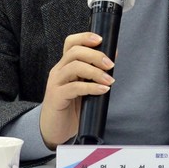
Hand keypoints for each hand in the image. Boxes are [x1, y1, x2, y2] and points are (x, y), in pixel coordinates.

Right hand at [39, 32, 114, 148]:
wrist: (56, 130)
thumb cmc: (72, 107)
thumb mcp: (85, 86)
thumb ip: (95, 73)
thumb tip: (113, 55)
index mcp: (65, 65)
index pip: (71, 43)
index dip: (85, 37)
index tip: (101, 39)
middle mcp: (58, 71)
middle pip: (75, 52)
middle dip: (95, 55)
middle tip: (110, 64)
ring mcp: (55, 83)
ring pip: (74, 67)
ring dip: (95, 72)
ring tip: (109, 80)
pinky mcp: (56, 97)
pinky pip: (74, 87)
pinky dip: (91, 87)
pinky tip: (103, 90)